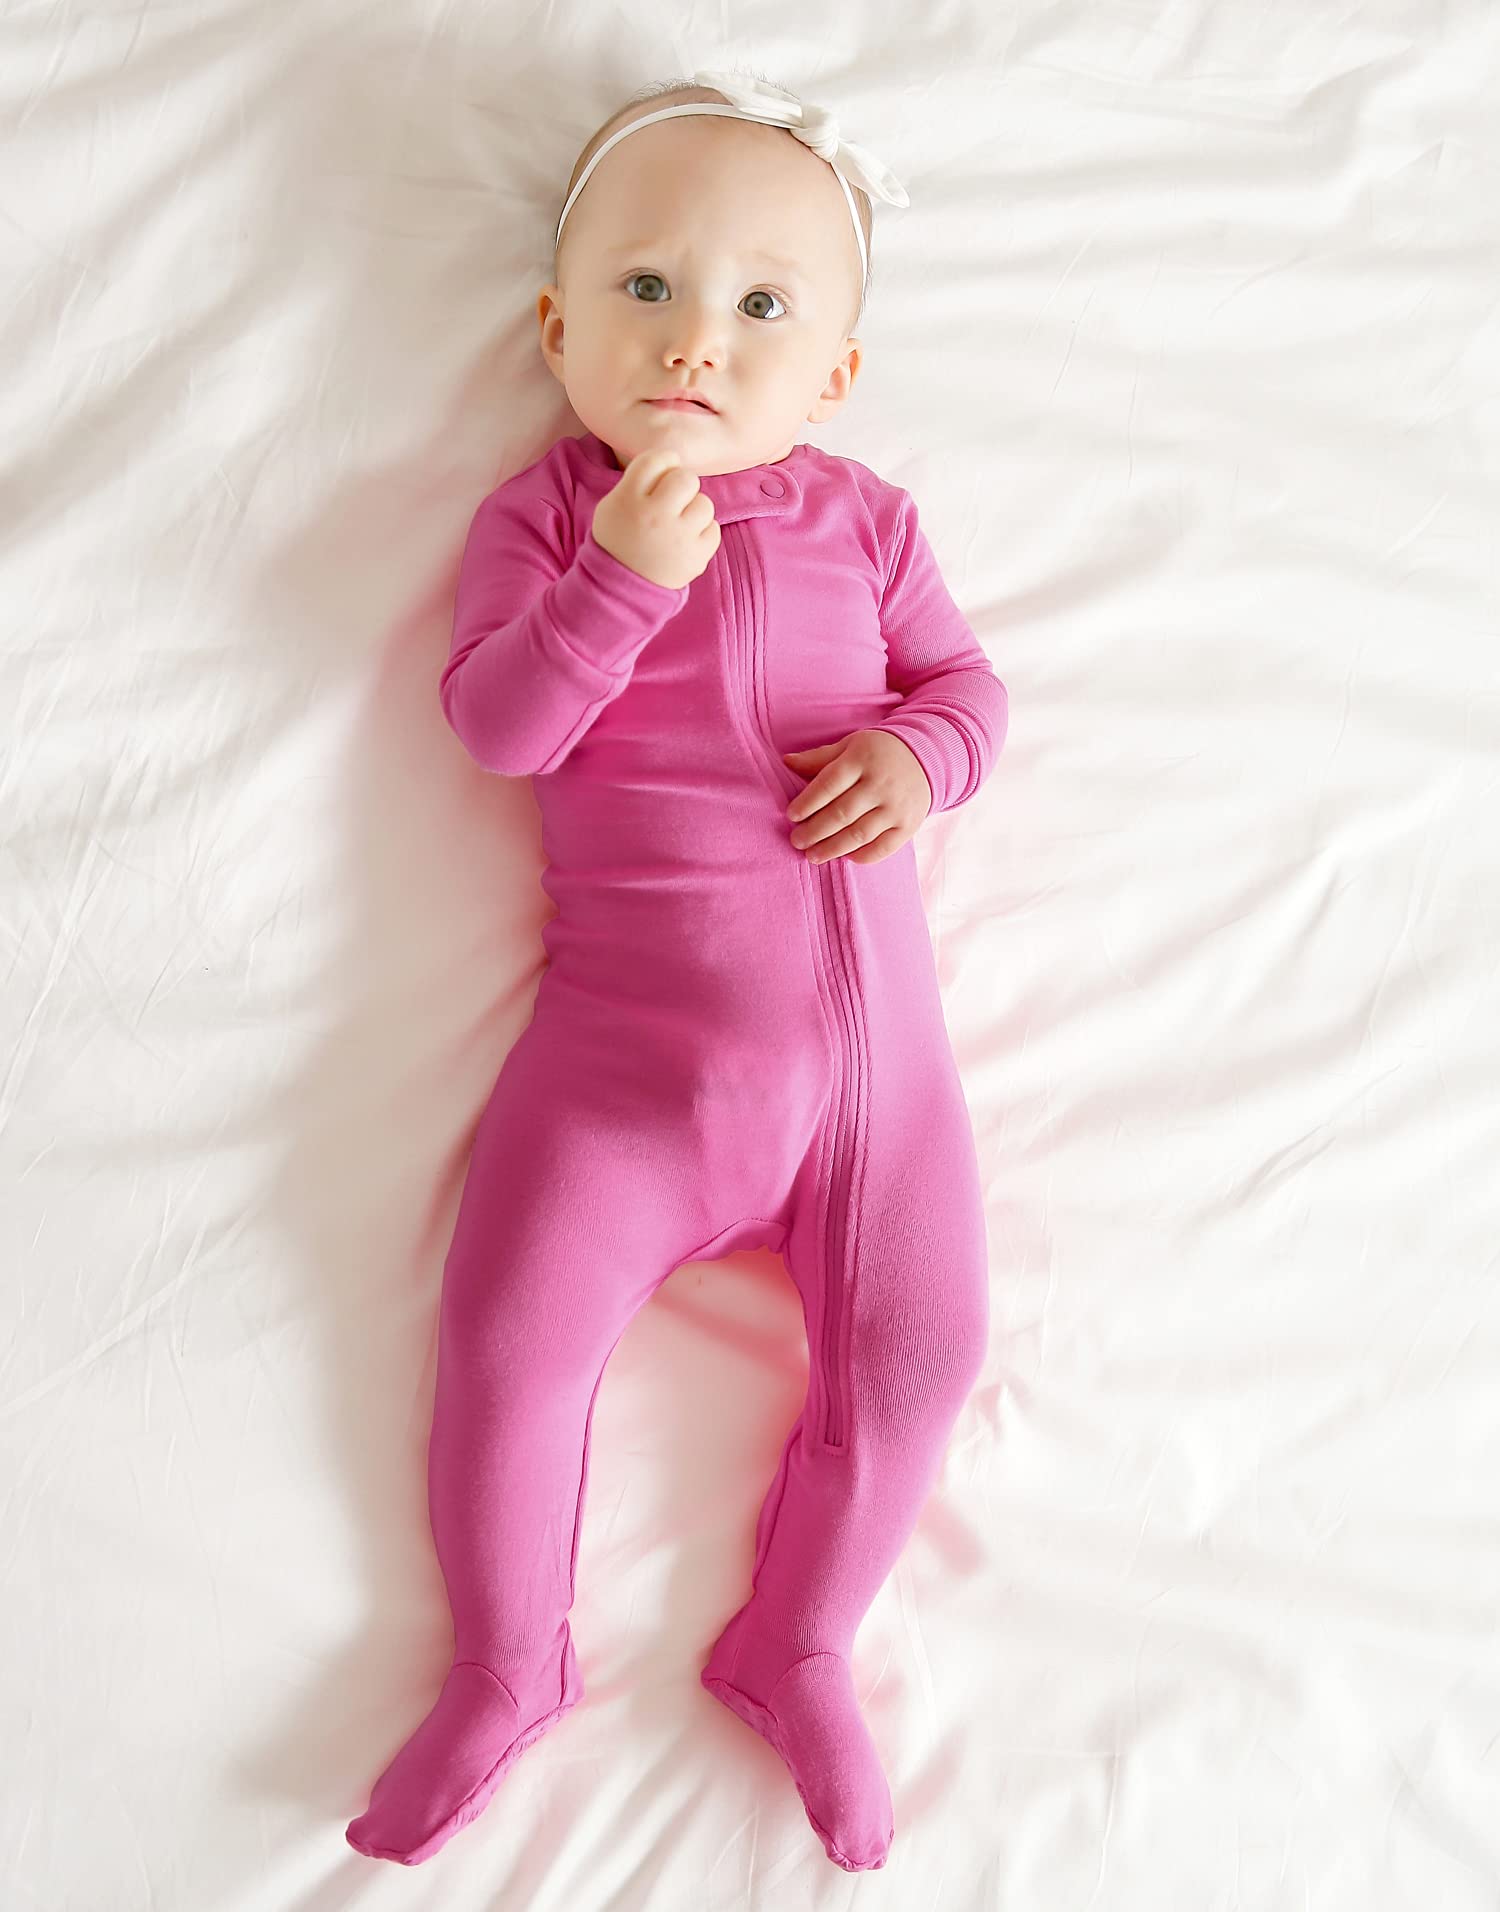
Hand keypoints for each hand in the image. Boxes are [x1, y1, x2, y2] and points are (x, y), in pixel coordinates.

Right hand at [590, 448, 720, 589]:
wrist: (620, 588)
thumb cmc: (619, 539)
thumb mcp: (613, 504)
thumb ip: (639, 480)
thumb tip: (673, 462)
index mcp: (628, 499)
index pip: (657, 458)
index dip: (663, 463)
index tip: (660, 478)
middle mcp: (654, 515)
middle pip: (686, 477)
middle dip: (682, 486)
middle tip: (672, 502)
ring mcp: (678, 538)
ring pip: (704, 503)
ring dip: (694, 510)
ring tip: (679, 525)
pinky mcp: (695, 557)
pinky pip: (714, 529)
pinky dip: (703, 533)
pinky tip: (686, 541)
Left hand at [781, 729, 932, 865]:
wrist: (927, 757)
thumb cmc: (878, 753)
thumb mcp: (850, 746)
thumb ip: (819, 758)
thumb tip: (786, 761)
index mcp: (862, 759)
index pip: (829, 784)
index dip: (807, 802)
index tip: (791, 815)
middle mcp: (881, 783)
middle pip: (842, 813)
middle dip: (815, 831)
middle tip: (797, 841)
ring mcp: (896, 807)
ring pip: (859, 834)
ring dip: (832, 848)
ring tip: (813, 855)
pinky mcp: (908, 825)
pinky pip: (883, 847)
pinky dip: (862, 856)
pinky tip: (845, 857)